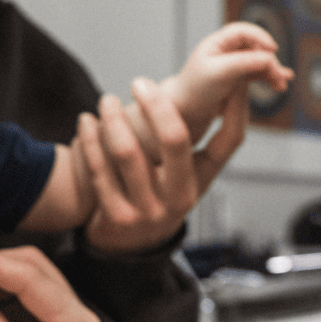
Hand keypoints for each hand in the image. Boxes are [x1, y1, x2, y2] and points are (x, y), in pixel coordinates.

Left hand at [77, 78, 246, 251]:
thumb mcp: (189, 176)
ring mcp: (148, 211)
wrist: (130, 244)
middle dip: (156, 104)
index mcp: (201, 182)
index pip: (228, 140)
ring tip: (107, 101)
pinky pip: (99, 168)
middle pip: (174, 138)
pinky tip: (86, 122)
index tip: (220, 77)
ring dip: (114, 117)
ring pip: (128, 150)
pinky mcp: (116, 216)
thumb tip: (225, 90)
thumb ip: (202, 142)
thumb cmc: (161, 194)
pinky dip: (90, 140)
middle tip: (140, 83)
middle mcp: (179, 199)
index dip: (234, 107)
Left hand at [164, 22, 291, 142]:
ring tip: (282, 85)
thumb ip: (244, 63)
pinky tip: (280, 86)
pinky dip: (268, 79)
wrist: (185, 112)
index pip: (243, 32)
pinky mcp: (237, 79)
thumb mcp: (220, 73)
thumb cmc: (195, 90)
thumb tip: (270, 57)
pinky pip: (258, 74)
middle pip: (256, 48)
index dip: (260, 36)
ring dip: (272, 71)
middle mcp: (226, 51)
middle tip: (278, 77)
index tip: (273, 48)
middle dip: (270, 61)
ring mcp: (233, 65)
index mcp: (218, 43)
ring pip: (259, 62)